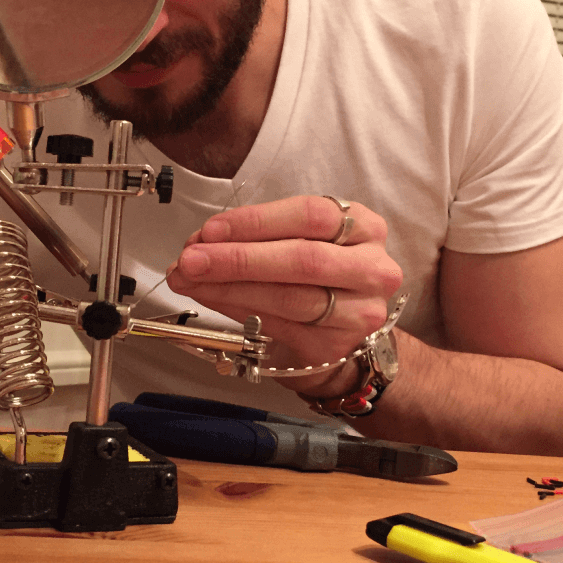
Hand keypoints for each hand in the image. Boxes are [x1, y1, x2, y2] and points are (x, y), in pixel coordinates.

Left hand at [165, 195, 402, 396]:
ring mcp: (358, 312)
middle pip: (302, 259)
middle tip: (192, 260)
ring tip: (191, 280)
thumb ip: (256, 239)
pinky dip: (236, 309)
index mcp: (364, 227)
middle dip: (238, 258)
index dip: (256, 222)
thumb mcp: (298, 242)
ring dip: (230, 287)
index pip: (310, 216)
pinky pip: (278, 325)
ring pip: (288, 297)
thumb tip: (200, 244)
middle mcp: (371, 268)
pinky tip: (211, 298)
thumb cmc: (316, 279)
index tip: (211, 230)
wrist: (342, 337)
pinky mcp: (335, 346)